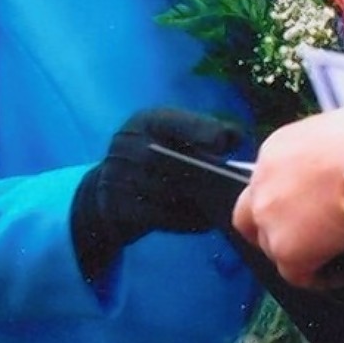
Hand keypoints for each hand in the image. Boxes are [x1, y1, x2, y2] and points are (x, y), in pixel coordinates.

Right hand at [71, 107, 243, 280]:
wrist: (109, 191)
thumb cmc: (156, 157)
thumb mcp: (174, 134)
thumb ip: (205, 130)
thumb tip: (235, 138)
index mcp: (145, 122)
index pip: (173, 121)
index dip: (200, 130)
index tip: (222, 143)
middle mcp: (127, 146)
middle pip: (171, 161)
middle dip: (202, 172)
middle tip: (230, 183)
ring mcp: (118, 179)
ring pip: (167, 193)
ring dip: (198, 200)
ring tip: (225, 204)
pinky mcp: (117, 210)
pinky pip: (159, 217)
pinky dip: (186, 220)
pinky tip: (207, 221)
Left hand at [235, 107, 343, 286]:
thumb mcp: (337, 128)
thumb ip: (320, 150)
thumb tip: (338, 162)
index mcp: (276, 150)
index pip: (265, 179)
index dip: (285, 195)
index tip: (306, 205)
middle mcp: (263, 183)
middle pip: (251, 216)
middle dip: (270, 229)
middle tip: (302, 237)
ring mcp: (271, 219)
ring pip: (273, 247)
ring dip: (300, 250)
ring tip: (332, 252)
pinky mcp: (287, 250)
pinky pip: (298, 274)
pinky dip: (320, 276)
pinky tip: (343, 270)